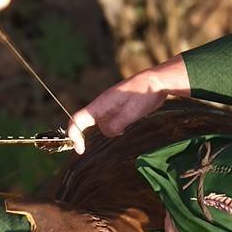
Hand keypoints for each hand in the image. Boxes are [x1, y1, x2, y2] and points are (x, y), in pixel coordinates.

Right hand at [67, 55, 190, 154]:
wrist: (157, 81)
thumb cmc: (142, 95)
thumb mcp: (129, 114)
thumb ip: (114, 126)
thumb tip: (108, 133)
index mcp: (99, 105)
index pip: (77, 120)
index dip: (74, 136)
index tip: (80, 150)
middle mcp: (101, 106)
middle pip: (87, 124)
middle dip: (92, 134)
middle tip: (101, 142)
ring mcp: (110, 108)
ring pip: (103, 125)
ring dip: (111, 129)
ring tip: (128, 122)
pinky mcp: (119, 109)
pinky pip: (112, 122)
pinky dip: (118, 126)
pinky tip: (130, 122)